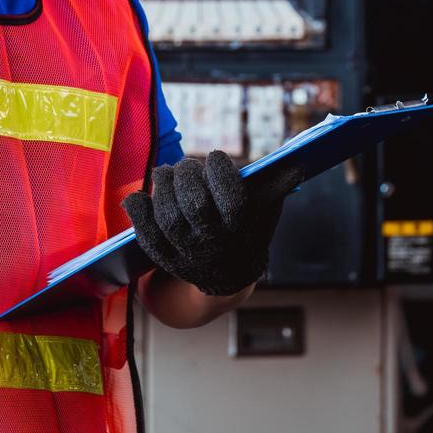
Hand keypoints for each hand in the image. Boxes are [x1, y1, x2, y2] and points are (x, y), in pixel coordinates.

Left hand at [123, 151, 301, 296]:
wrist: (228, 275)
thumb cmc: (249, 230)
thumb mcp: (266, 212)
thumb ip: (274, 188)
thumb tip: (294, 164)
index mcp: (240, 231)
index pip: (232, 200)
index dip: (221, 172)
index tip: (216, 156)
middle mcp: (212, 244)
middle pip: (195, 205)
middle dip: (189, 176)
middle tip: (188, 165)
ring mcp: (185, 253)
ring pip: (168, 216)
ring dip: (163, 187)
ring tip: (166, 173)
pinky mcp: (164, 256)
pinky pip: (144, 232)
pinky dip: (138, 211)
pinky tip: (141, 196)